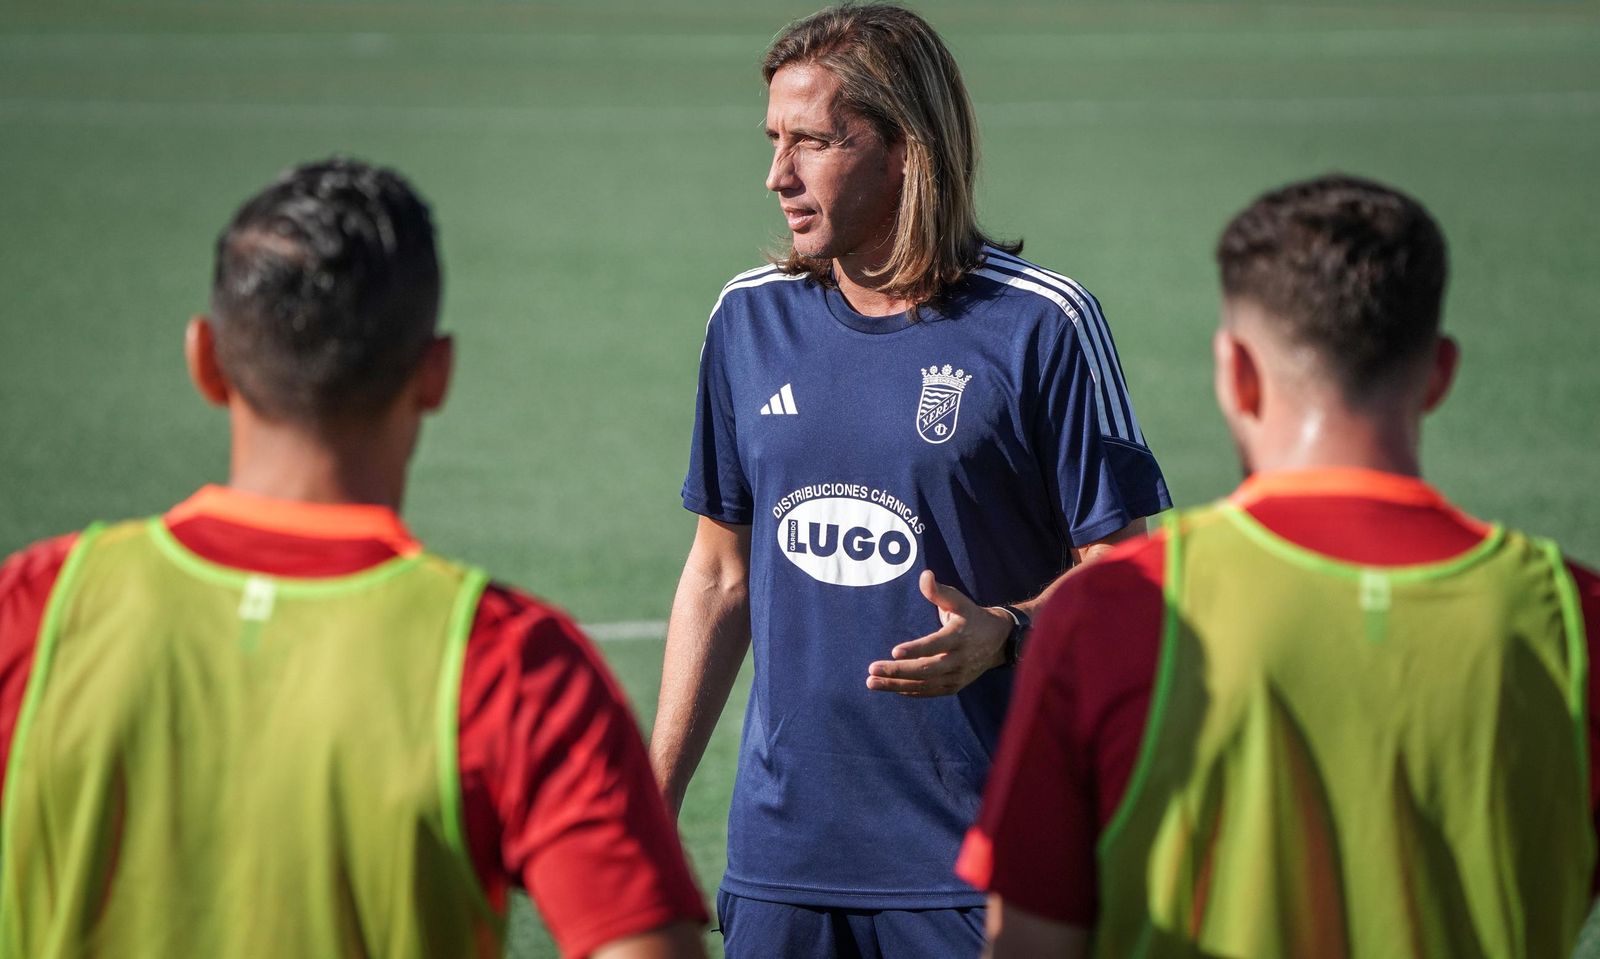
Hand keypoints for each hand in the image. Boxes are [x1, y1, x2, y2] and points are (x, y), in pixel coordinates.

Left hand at [866, 570, 1010, 697]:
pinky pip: (930, 691)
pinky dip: (910, 691)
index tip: (894, 651)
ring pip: (925, 684)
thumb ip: (939, 591)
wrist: (998, 641)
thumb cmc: (971, 616)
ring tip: (872, 682)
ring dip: (897, 685)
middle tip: (872, 670)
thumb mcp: (958, 600)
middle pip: (927, 669)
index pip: (936, 644)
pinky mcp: (954, 686)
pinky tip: (891, 688)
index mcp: (959, 636)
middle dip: (898, 671)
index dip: (916, 649)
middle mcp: (959, 659)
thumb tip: (924, 575)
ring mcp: (957, 676)